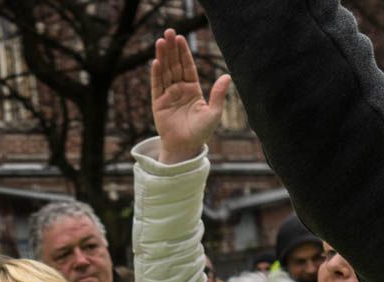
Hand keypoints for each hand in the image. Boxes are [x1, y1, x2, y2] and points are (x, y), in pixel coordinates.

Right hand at [151, 29, 231, 164]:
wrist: (185, 147)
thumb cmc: (201, 132)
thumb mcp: (214, 112)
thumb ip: (218, 94)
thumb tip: (227, 76)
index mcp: (192, 89)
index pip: (187, 67)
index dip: (184, 53)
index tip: (181, 38)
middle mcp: (179, 90)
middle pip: (174, 65)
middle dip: (172, 49)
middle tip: (168, 32)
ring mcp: (168, 96)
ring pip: (165, 72)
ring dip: (162, 57)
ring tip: (160, 42)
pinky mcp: (158, 104)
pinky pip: (156, 86)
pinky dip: (156, 74)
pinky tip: (156, 62)